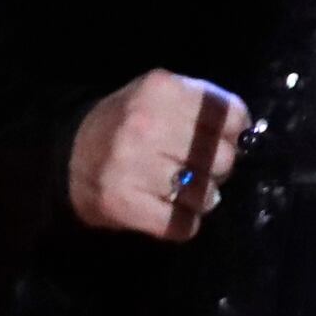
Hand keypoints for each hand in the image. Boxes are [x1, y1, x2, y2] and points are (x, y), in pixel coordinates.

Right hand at [68, 69, 244, 239]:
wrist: (67, 153)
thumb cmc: (128, 123)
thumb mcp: (162, 97)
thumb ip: (204, 106)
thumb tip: (248, 133)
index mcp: (161, 90)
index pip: (229, 115)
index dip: (234, 133)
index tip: (222, 139)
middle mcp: (145, 124)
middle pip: (222, 158)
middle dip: (216, 168)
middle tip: (194, 169)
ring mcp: (130, 165)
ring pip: (205, 195)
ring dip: (200, 198)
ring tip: (178, 191)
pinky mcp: (121, 203)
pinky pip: (180, 225)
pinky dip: (182, 224)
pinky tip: (168, 213)